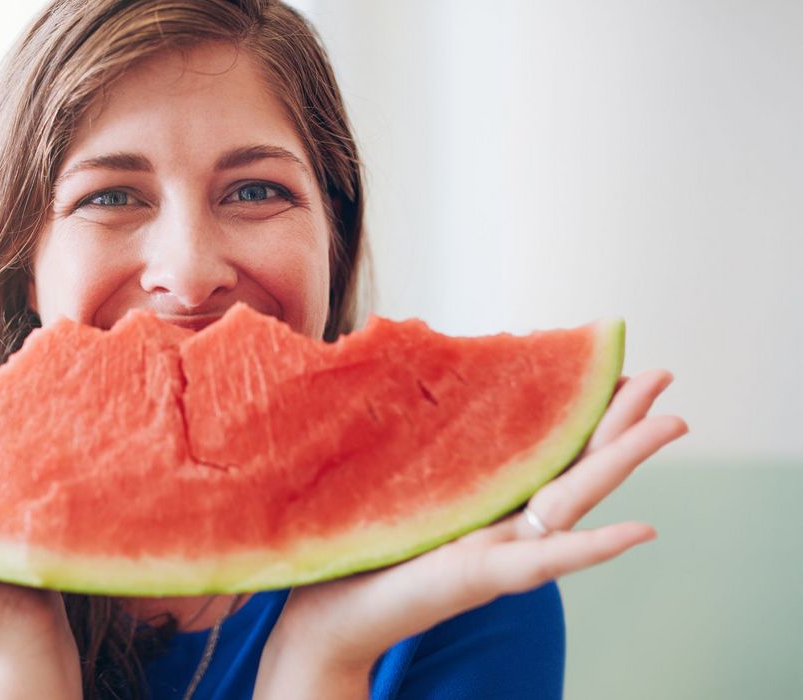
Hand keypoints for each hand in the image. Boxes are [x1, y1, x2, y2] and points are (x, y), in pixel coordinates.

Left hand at [254, 369, 686, 698]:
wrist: (325, 614)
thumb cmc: (352, 547)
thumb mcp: (383, 479)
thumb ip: (403, 438)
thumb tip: (394, 361)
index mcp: (482, 493)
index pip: (541, 440)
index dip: (576, 400)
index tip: (607, 354)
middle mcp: (501, 521)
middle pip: (573, 461)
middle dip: (620, 417)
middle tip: (664, 374)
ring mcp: (499, 550)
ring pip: (576, 499)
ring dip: (625, 460)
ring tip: (673, 424)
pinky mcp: (481, 577)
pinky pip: (546, 561)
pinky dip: (596, 548)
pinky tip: (640, 530)